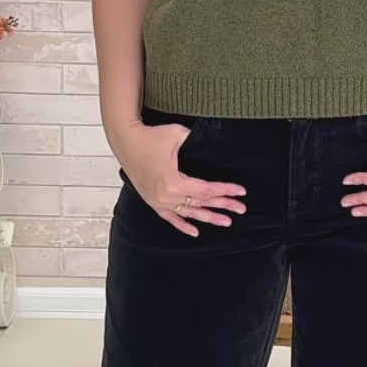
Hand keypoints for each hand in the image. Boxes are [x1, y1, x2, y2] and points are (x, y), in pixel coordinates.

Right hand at [115, 122, 245, 237]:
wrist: (125, 140)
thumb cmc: (150, 136)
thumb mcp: (177, 134)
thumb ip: (197, 142)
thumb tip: (212, 143)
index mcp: (173, 182)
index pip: (206, 190)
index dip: (225, 190)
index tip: (241, 192)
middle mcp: (166, 196)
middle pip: (200, 203)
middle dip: (223, 205)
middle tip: (241, 209)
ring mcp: (158, 201)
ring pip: (188, 212)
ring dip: (208, 217)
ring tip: (226, 222)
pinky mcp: (152, 200)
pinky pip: (170, 217)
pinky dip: (182, 225)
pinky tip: (195, 232)